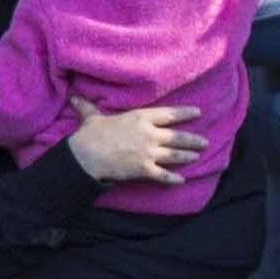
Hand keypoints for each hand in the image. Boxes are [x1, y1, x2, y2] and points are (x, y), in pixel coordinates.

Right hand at [67, 96, 201, 186]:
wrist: (87, 157)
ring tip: (197, 156)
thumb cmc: (90, 135)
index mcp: (140, 118)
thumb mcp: (91, 117)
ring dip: (188, 156)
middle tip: (204, 142)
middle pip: (177, 136)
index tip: (197, 112)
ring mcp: (149, 153)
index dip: (185, 113)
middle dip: (193, 139)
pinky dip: (174, 179)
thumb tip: (75, 98)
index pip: (168, 114)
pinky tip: (182, 180)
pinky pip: (164, 175)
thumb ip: (88, 107)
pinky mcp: (145, 170)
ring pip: (175, 155)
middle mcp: (149, 134)